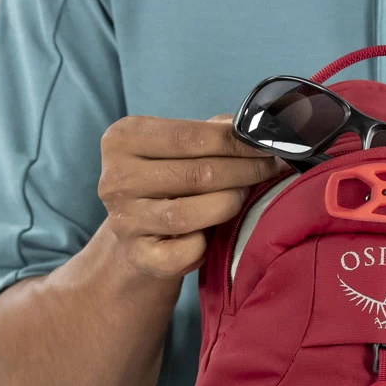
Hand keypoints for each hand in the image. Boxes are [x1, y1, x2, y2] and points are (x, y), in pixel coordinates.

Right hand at [98, 113, 284, 281]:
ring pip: (190, 214)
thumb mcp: (180, 148)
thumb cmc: (169, 182)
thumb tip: (257, 129)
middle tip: (269, 169)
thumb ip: (212, 132)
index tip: (267, 144)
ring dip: (228, 204)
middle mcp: (116, 179)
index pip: (189, 136)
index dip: (236, 141)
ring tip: (244, 197)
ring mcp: (124, 220)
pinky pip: (186, 251)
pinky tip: (213, 235)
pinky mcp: (138, 256)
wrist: (139, 235)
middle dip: (243, 170)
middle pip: (196, 174)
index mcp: (122, 139)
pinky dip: (206, 244)